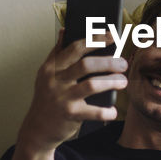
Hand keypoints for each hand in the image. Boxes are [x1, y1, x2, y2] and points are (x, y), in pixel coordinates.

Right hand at [15, 32, 128, 154]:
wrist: (37, 129)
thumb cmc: (46, 98)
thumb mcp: (46, 74)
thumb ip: (56, 52)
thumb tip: (64, 30)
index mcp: (51, 68)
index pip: (75, 48)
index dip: (96, 40)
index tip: (113, 35)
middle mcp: (55, 81)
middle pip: (86, 64)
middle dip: (109, 62)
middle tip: (123, 64)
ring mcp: (62, 98)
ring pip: (92, 85)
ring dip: (112, 82)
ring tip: (123, 81)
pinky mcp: (70, 115)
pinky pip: (94, 112)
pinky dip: (106, 111)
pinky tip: (113, 110)